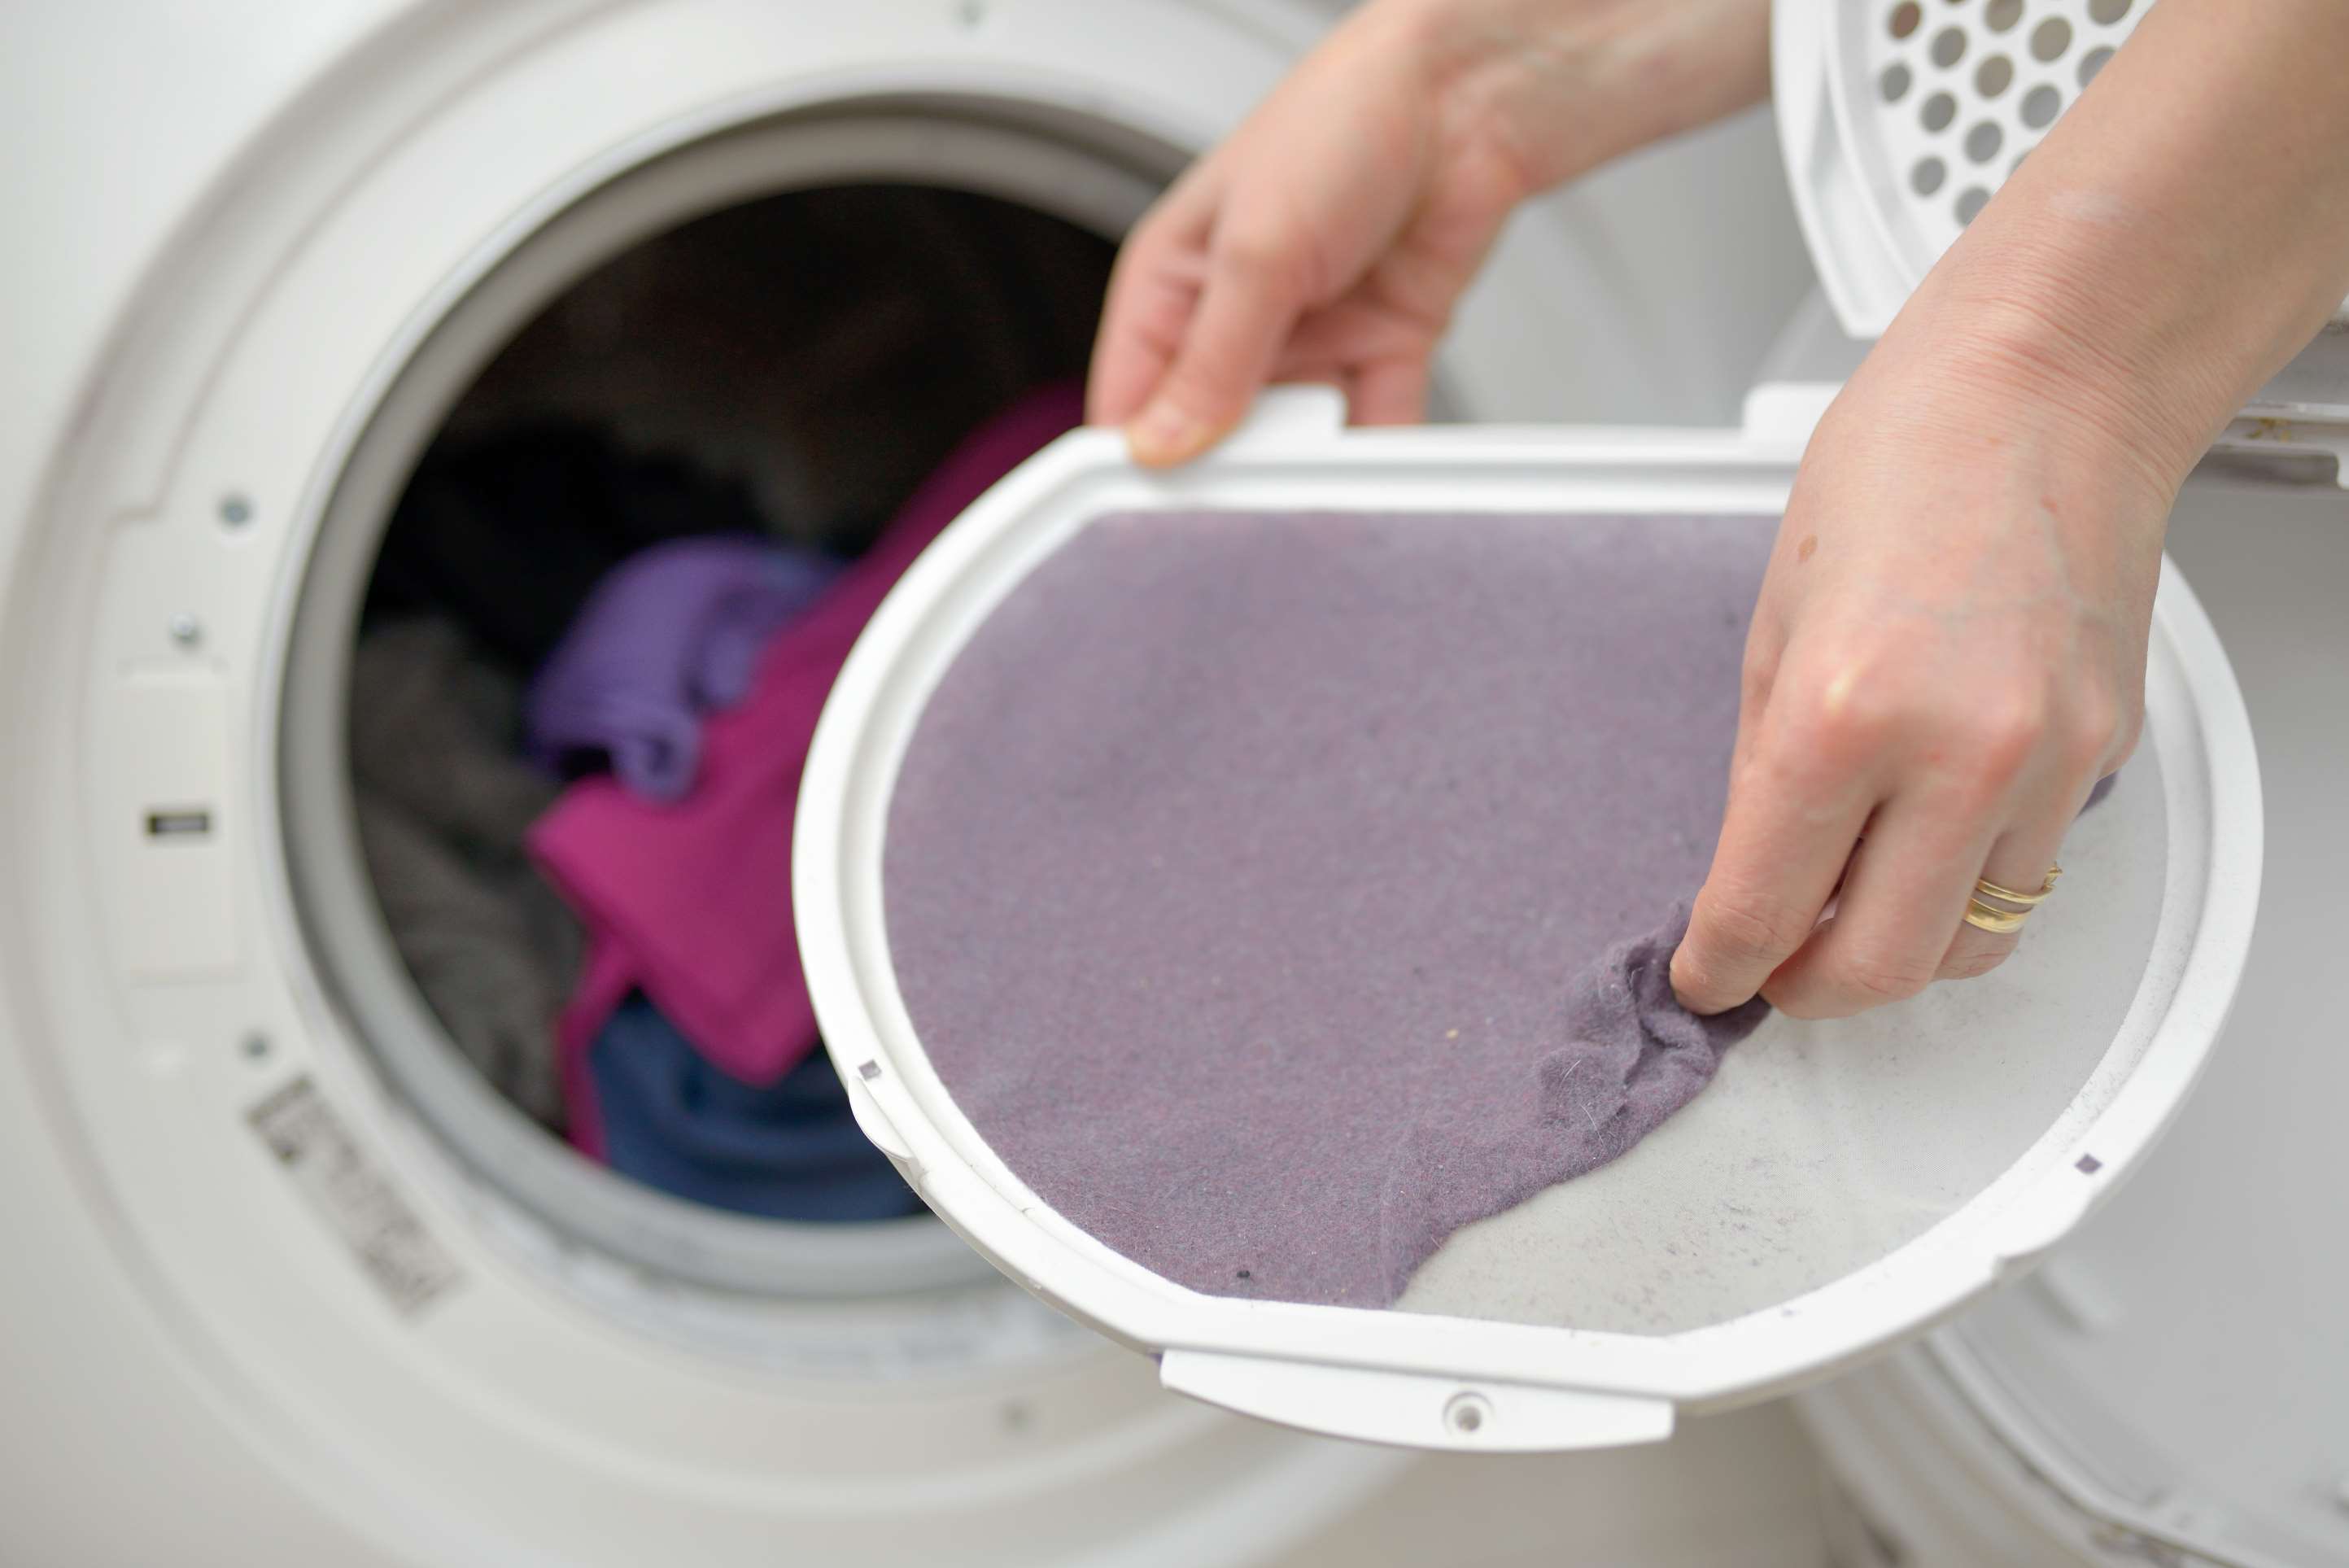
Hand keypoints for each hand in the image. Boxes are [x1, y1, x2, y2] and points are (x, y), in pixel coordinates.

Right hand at [1088, 0, 1769, 462]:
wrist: (1469, 95)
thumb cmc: (1341, 120)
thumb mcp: (1258, 248)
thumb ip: (1213, 360)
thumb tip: (1162, 447)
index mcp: (1171, 286)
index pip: (1129, 403)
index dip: (1137, 466)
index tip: (1155, 520)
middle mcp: (1233, 320)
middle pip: (1211, 437)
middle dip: (1227, 477)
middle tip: (1239, 517)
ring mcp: (1308, 340)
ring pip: (1291, 444)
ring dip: (1304, 472)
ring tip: (1310, 492)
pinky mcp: (1379, 350)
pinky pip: (1368, 430)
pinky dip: (1373, 461)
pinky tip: (1370, 483)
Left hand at [1669, 331, 2167, 1018]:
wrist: (2045, 389)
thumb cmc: (1903, 464)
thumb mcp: (1774, 627)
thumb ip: (1764, 772)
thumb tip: (1753, 874)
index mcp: (1842, 714)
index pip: (1765, 909)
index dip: (1721, 966)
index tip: (1706, 978)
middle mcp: (1958, 753)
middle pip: (1880, 968)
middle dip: (1809, 990)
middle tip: (1772, 971)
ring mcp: (2048, 761)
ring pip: (1971, 942)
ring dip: (1900, 947)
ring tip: (1850, 904)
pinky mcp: (2105, 753)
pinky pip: (2027, 869)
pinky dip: (1968, 879)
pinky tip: (1929, 828)